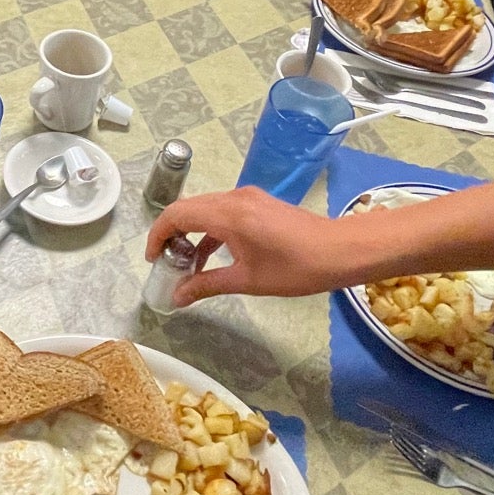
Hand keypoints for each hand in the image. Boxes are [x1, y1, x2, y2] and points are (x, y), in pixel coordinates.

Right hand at [146, 187, 358, 307]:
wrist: (340, 251)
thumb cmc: (295, 268)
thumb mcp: (247, 281)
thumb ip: (207, 285)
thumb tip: (177, 297)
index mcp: (228, 215)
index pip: (177, 214)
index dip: (158, 235)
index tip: (153, 259)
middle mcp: (234, 198)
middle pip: (188, 208)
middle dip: (172, 234)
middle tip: (167, 264)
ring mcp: (248, 198)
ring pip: (205, 209)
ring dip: (191, 233)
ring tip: (188, 264)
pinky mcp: (258, 203)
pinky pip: (223, 211)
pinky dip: (210, 230)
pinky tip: (213, 256)